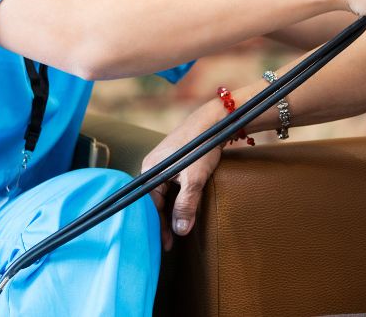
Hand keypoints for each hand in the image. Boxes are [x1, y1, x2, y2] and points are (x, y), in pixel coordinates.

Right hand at [140, 99, 226, 250]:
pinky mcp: (175, 161)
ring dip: (171, 211)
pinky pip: (171, 186)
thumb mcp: (194, 179)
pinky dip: (177, 199)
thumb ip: (186, 205)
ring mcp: (164, 163)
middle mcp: (153, 167)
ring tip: (179, 228)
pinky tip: (184, 209)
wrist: (215, 119)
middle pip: (154, 201)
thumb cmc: (201, 146)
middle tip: (171, 242)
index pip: (150, 206)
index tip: (166, 245)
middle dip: (163, 222)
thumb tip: (180, 231)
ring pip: (164, 194)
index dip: (158, 227)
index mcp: (151, 170)